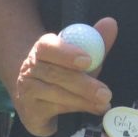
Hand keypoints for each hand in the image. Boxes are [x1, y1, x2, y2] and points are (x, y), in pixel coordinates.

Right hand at [12, 16, 118, 136]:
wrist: (35, 96)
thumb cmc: (63, 72)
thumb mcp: (80, 58)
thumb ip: (95, 42)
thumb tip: (111, 23)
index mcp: (41, 50)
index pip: (47, 47)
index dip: (67, 53)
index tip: (88, 60)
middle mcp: (29, 69)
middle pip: (54, 74)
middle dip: (83, 85)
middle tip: (105, 93)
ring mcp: (27, 92)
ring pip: (56, 95)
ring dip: (83, 101)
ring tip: (104, 104)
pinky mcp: (30, 113)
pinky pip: (54, 112)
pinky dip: (76, 112)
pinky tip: (92, 112)